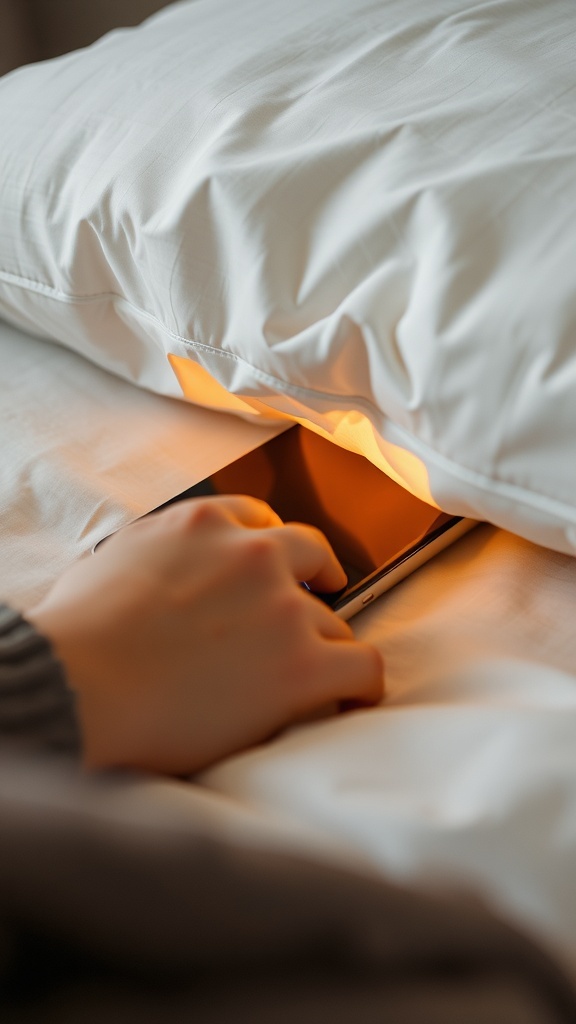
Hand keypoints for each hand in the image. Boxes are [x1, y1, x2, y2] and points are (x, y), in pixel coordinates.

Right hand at [27, 496, 383, 774]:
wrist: (79, 684)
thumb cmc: (76, 633)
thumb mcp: (115, 557)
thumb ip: (160, 549)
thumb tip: (163, 570)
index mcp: (206, 523)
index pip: (261, 519)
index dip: (273, 550)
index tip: (277, 570)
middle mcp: (254, 554)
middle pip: (312, 557)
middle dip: (314, 583)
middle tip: (307, 611)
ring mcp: (284, 608)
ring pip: (335, 622)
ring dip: (322, 646)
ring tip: (310, 676)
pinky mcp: (302, 665)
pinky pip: (363, 665)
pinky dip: (362, 684)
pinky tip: (354, 698)